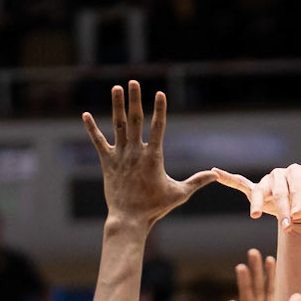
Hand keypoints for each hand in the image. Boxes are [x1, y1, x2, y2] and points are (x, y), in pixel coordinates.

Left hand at [82, 81, 213, 230]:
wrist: (129, 219)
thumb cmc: (155, 208)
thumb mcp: (179, 194)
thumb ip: (197, 181)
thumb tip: (215, 175)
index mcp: (153, 157)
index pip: (158, 128)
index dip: (160, 109)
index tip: (160, 93)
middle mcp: (135, 152)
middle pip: (135, 120)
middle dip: (135, 99)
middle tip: (134, 82)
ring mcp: (120, 156)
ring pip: (118, 126)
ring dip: (117, 106)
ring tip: (116, 88)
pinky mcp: (107, 162)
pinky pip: (98, 142)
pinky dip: (91, 128)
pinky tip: (85, 115)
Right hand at [209, 162, 300, 230]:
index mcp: (297, 172)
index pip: (296, 185)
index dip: (298, 199)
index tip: (298, 215)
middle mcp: (279, 174)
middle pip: (279, 191)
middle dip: (283, 209)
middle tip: (287, 227)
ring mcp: (266, 182)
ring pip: (260, 191)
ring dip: (258, 204)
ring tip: (255, 215)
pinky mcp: (256, 191)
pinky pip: (240, 183)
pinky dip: (228, 178)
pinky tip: (215, 172)